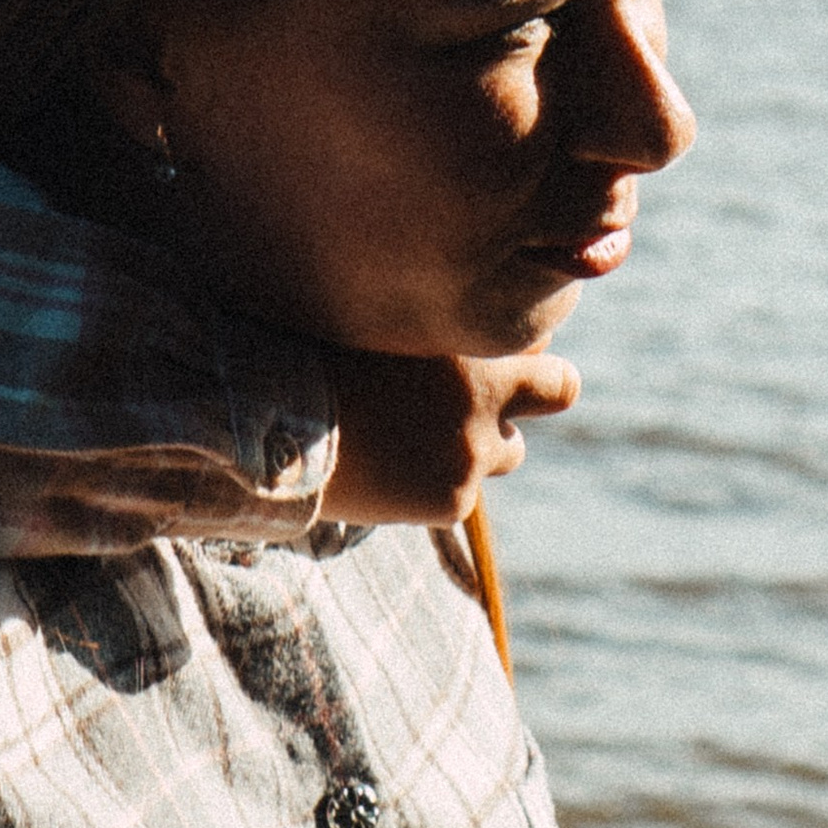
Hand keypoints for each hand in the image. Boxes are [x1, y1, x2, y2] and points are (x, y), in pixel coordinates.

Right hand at [319, 348, 579, 524]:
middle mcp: (483, 393)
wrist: (267, 435)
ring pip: (510, 451)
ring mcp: (473, 451)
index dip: (505, 344)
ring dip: (479, 446)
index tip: (478, 351)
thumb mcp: (371, 326)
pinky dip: (432, 487)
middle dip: (537, 391)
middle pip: (560, 389)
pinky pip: (460, 494)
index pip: (532, 335)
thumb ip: (427, 331)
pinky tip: (386, 475)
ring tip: (416, 441)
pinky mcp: (453, 500)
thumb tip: (453, 333)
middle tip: (500, 395)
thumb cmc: (301, 363)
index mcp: (466, 340)